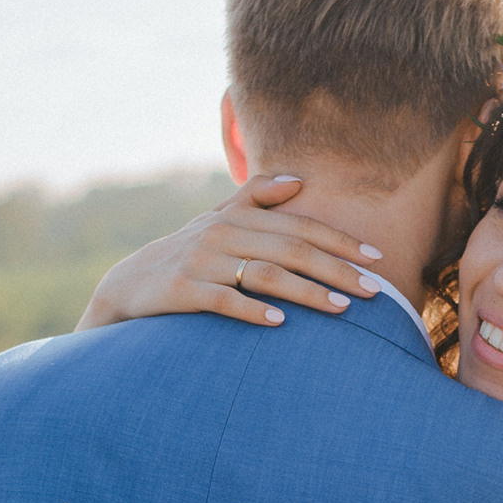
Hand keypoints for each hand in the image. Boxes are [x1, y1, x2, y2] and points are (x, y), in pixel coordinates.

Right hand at [73, 175, 385, 331]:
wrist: (126, 288)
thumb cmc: (184, 256)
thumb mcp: (215, 221)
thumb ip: (254, 198)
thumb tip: (298, 180)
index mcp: (235, 217)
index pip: (298, 226)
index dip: (339, 241)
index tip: (375, 258)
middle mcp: (220, 234)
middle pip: (290, 249)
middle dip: (336, 269)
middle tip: (373, 291)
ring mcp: (200, 263)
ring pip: (264, 274)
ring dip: (307, 292)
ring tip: (341, 309)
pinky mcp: (180, 292)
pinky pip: (222, 300)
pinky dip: (251, 310)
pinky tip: (279, 323)